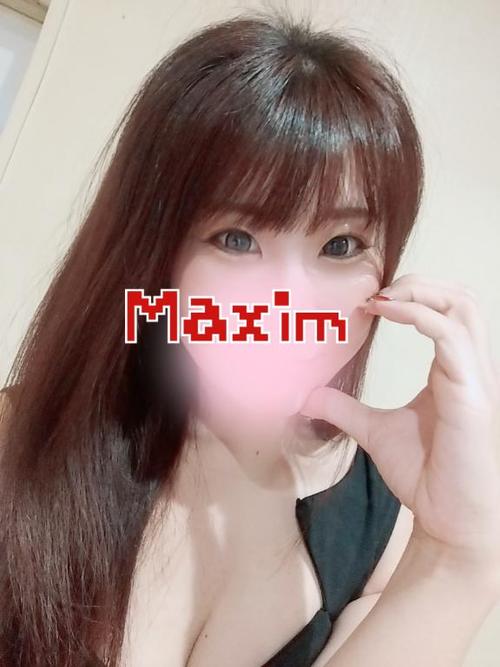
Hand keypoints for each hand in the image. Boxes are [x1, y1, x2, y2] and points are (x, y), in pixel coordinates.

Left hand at [299, 274, 499, 568]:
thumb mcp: (376, 431)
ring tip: (382, 298)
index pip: (448, 313)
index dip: (413, 297)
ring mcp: (476, 378)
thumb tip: (309, 397)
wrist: (451, 520)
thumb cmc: (428, 477)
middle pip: (462, 298)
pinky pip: (451, 337)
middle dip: (421, 283)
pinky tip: (387, 314)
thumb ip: (347, 410)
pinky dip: (419, 317)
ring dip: (421, 292)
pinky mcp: (472, 394)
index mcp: (455, 371)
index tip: (369, 301)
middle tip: (378, 290)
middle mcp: (471, 368)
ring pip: (463, 308)